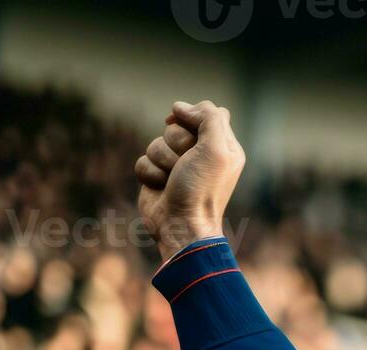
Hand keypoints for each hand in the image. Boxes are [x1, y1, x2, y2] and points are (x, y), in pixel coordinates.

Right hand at [136, 100, 246, 260]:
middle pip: (177, 125)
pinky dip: (150, 173)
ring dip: (162, 160)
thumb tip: (181, 107)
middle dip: (176, 143)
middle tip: (185, 164)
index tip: (190, 131)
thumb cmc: (201, 189)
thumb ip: (208, 118)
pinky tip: (161, 188)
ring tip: (173, 179)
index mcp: (223, 147)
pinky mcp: (157, 176)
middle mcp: (201, 154)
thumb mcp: (216, 149)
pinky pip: (144, 159)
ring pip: (157, 142)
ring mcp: (178, 166)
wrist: (180, 225)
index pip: (206, 113)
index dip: (193, 117)